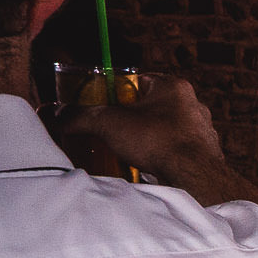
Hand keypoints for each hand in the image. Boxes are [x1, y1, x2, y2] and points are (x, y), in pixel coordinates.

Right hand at [55, 73, 223, 183]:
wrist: (195, 177)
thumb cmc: (157, 141)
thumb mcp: (108, 123)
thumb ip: (79, 116)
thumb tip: (52, 113)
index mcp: (173, 86)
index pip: (138, 80)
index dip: (116, 90)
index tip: (102, 103)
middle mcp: (193, 104)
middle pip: (151, 105)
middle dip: (131, 117)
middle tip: (111, 128)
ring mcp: (202, 130)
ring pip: (165, 128)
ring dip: (147, 137)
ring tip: (128, 148)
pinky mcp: (205, 153)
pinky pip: (177, 149)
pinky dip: (162, 154)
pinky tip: (148, 163)